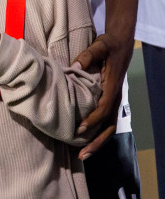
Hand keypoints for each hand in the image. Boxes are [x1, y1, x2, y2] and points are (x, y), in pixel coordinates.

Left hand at [73, 30, 133, 157]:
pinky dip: (98, 132)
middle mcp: (115, 97)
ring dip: (97, 141)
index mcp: (112, 87)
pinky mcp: (111, 100)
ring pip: (109, 127)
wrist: (121, 43)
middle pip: (109, 126)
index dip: (92, 120)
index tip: (79, 130)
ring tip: (83, 154)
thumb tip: (76, 65)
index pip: (103, 108)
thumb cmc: (109, 45)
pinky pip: (107, 120)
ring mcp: (115, 100)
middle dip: (96, 142)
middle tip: (81, 155)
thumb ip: (88, 54)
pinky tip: (87, 139)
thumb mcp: (100, 46)